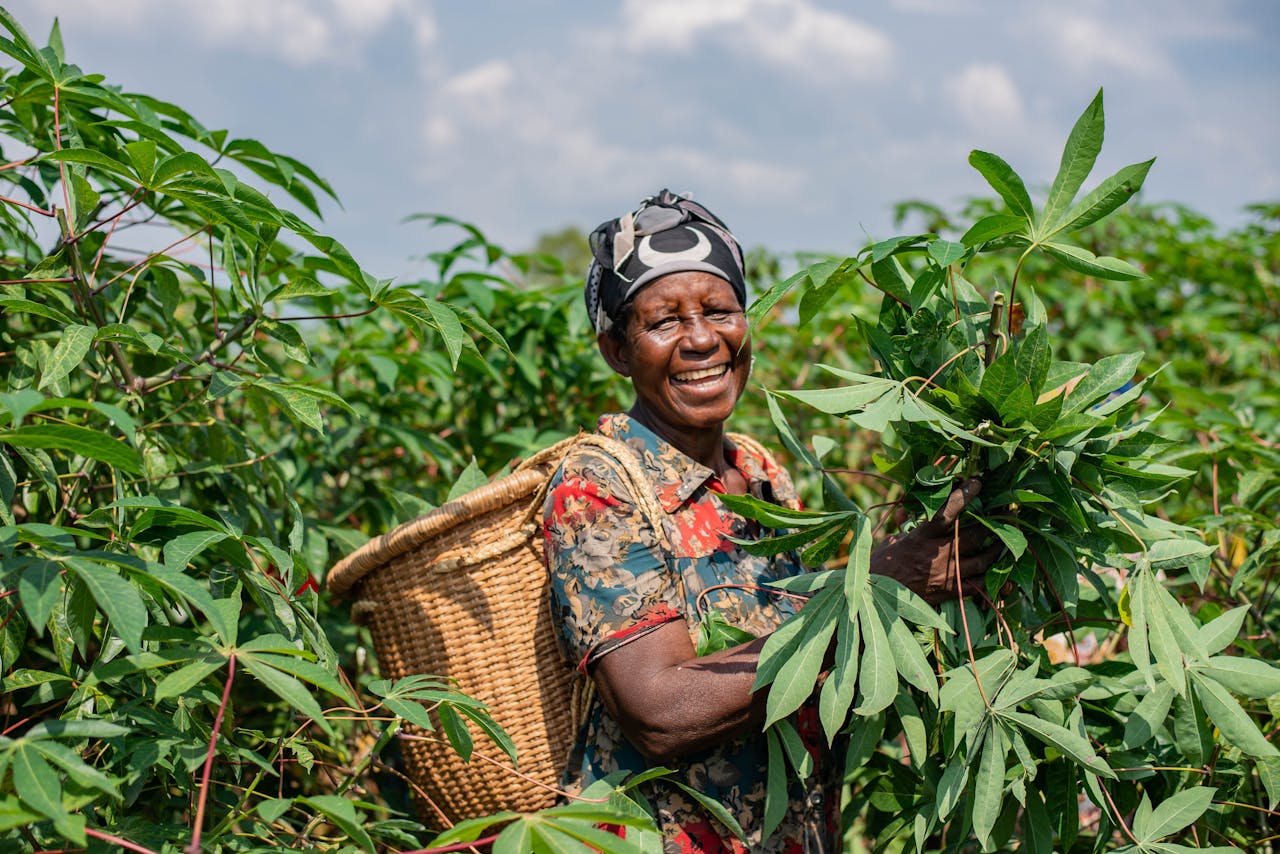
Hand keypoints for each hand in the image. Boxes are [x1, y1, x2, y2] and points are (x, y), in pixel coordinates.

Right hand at [870, 478, 1001, 604]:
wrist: (876, 595)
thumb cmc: (882, 565)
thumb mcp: (892, 540)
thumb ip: (905, 524)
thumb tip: (907, 508)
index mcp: (922, 538)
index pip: (947, 513)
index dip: (964, 496)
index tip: (977, 483)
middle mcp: (938, 555)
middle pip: (974, 536)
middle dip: (992, 523)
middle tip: (1004, 513)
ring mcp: (947, 576)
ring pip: (983, 560)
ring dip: (997, 549)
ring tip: (1005, 541)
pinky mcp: (951, 593)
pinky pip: (980, 586)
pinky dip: (995, 581)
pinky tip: (1004, 575)